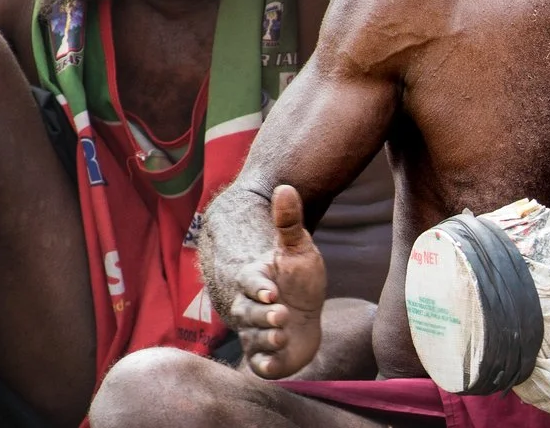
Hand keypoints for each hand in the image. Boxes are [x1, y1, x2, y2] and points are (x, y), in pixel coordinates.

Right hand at [229, 185, 326, 377]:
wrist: (302, 310)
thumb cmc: (299, 277)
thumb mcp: (299, 248)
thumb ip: (290, 222)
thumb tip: (286, 186)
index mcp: (257, 280)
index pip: (251, 283)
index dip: (258, 288)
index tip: (271, 291)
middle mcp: (250, 307)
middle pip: (247, 312)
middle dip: (262, 315)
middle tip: (280, 314)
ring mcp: (255, 332)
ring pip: (252, 337)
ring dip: (265, 338)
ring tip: (282, 335)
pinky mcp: (264, 354)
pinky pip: (258, 362)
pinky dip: (265, 364)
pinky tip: (276, 363)